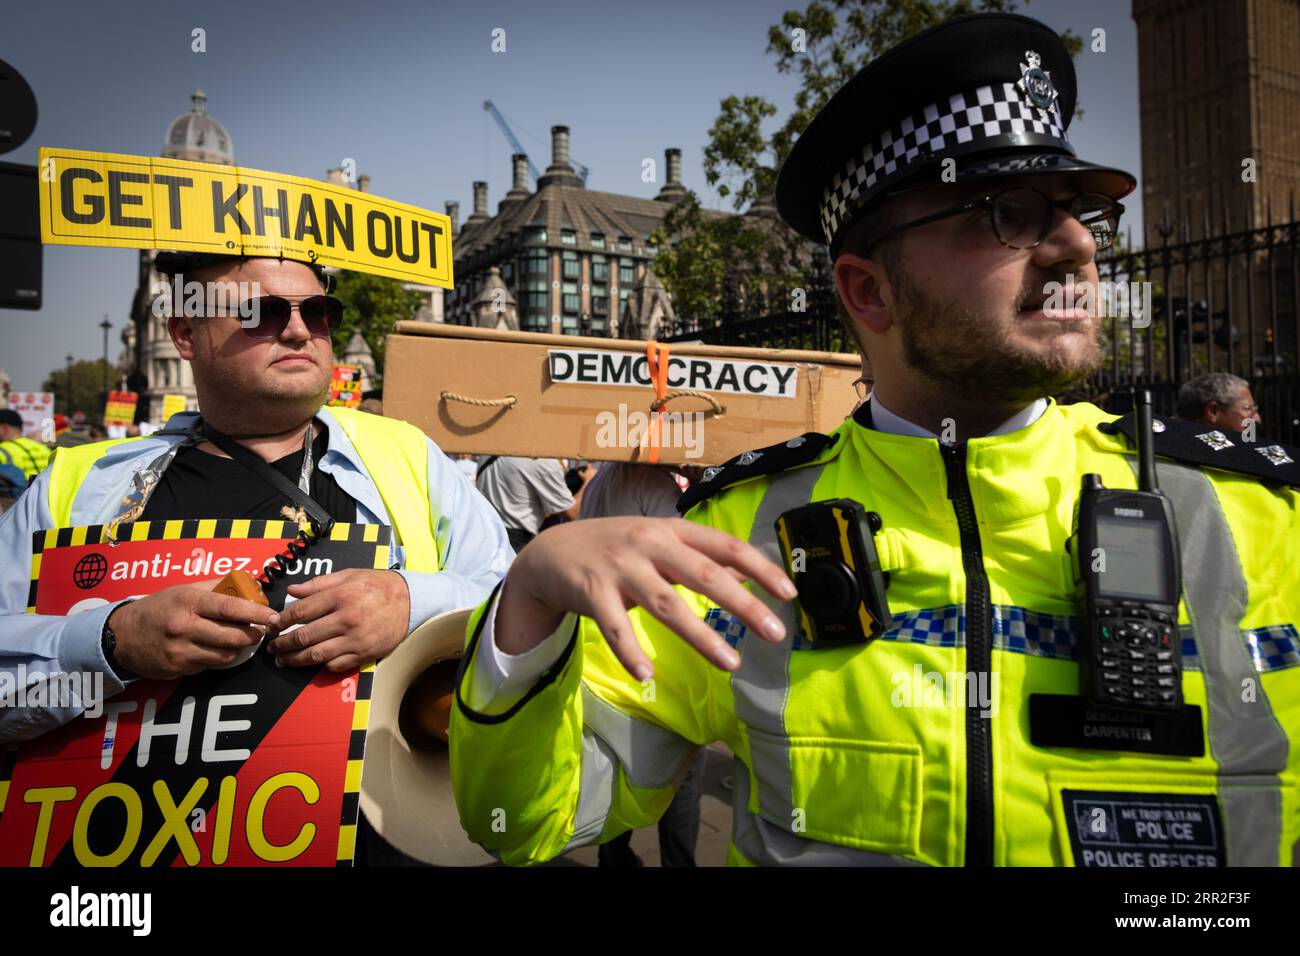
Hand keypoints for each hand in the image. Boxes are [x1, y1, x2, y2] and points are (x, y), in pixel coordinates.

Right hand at [110, 582, 278, 679]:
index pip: (230, 607)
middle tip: (260, 631)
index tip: (273, 616)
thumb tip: (248, 584)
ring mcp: (179, 651)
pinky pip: (208, 665)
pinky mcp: (177, 669)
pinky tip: (213, 648)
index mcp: (188, 602)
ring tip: (240, 639)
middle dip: (253, 635)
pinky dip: (217, 657)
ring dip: (238, 648)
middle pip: (233, 637)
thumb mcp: (183, 589)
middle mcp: (183, 627)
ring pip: (225, 655)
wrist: (122, 635)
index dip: (256, 613)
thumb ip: (215, 587)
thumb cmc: (158, 608)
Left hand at [265, 568, 409, 671]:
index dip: (280, 620)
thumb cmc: (378, 585)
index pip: (301, 611)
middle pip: (304, 636)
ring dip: (295, 660)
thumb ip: (319, 583)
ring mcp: (356, 639)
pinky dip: (321, 665)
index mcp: (341, 595)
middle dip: (282, 644)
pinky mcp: (364, 654)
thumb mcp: (349, 575)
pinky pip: (336, 665)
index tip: (271, 625)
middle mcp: (347, 618)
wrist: (411, 602)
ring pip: (316, 655)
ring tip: (283, 660)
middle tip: (271, 647)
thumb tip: (292, 591)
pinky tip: (312, 662)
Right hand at [496, 517, 795, 679]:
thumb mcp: (659, 544)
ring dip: (700, 635)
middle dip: (743, 604)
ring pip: (666, 603)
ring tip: (731, 663)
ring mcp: (619, 567)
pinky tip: (647, 676)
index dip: (759, 568)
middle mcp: (649, 543)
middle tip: (776, 632)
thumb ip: (700, 557)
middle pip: (703, 574)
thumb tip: (747, 572)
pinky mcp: (591, 591)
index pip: (725, 545)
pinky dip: (631, 651)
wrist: (549, 552)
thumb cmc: (615, 550)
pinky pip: (615, 626)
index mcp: (671, 531)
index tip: (789, 592)